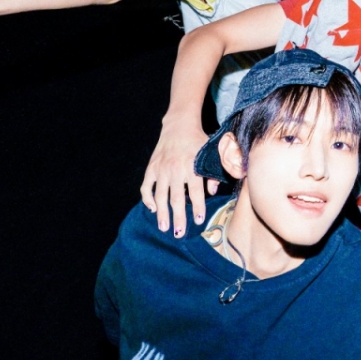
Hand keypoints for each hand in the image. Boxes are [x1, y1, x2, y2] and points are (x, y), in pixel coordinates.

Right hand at [141, 115, 217, 235]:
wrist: (179, 126)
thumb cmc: (199, 141)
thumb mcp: (211, 153)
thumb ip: (214, 172)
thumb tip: (214, 192)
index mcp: (192, 167)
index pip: (195, 192)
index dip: (197, 207)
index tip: (198, 221)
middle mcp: (176, 170)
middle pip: (177, 198)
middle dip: (178, 217)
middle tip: (178, 233)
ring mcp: (162, 170)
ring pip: (161, 196)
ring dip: (162, 213)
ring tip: (164, 228)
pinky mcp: (152, 168)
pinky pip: (147, 186)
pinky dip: (147, 198)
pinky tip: (152, 208)